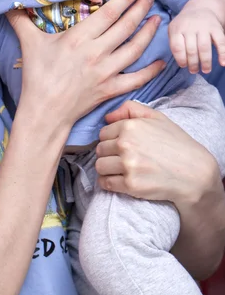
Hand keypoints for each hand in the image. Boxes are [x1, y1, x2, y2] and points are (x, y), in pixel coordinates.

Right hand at [7, 0, 164, 129]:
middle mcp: (96, 53)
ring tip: (156, 19)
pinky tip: (161, 60)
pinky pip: (137, 78)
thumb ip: (21, 21)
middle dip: (140, 9)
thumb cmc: (37, 76)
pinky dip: (151, 70)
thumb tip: (8, 3)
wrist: (45, 112)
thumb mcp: (29, 44)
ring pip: (135, 49)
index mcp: (78, 38)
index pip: (108, 13)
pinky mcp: (111, 89)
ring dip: (148, 33)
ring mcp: (107, 72)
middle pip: (125, 27)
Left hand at [95, 100, 218, 205]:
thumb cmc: (177, 144)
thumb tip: (107, 117)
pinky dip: (108, 182)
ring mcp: (128, 165)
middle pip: (100, 149)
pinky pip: (105, 183)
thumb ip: (130, 109)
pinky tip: (117, 180)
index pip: (103, 133)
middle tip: (120, 158)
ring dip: (106, 168)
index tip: (119, 145)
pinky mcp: (131, 185)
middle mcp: (126, 144)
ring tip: (117, 169)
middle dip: (107, 153)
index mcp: (130, 126)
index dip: (110, 139)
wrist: (195, 173)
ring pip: (99, 166)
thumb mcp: (157, 117)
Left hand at [169, 7, 224, 73]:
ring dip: (206, 62)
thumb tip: (181, 62)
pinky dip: (222, 54)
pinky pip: (220, 42)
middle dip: (193, 63)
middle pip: (191, 49)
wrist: (200, 7)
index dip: (180, 59)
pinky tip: (222, 63)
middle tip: (194, 71)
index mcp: (177, 29)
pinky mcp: (216, 28)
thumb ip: (175, 43)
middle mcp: (190, 27)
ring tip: (206, 70)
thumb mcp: (174, 29)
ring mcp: (203, 27)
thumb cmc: (184, 24)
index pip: (177, 47)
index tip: (184, 66)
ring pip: (204, 47)